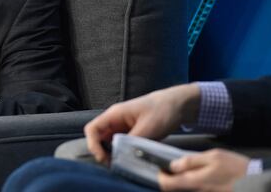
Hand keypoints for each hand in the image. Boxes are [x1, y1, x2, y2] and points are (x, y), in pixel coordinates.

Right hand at [84, 83, 200, 162]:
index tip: (102, 158)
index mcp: (115, 114)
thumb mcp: (148, 128)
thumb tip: (122, 156)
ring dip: (112, 154)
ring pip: (108, 143)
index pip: (92, 129)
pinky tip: (130, 159)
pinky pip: (120, 144)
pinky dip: (121, 153)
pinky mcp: (130, 133)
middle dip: (102, 152)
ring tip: (122, 163)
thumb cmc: (163, 110)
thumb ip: (132, 142)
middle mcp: (115, 120)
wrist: (178, 104)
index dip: (93, 145)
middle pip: (98, 138)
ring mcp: (122, 126)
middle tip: (114, 164)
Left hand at [158, 149, 248, 190]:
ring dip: (183, 181)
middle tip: (174, 168)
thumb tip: (173, 165)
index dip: (161, 176)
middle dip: (171, 179)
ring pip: (186, 190)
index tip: (162, 168)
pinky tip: (202, 176)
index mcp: (195, 182)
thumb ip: (191, 161)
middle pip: (175, 189)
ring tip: (190, 170)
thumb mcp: (213, 157)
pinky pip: (198, 191)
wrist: (259, 182)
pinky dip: (195, 184)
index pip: (166, 185)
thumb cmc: (237, 168)